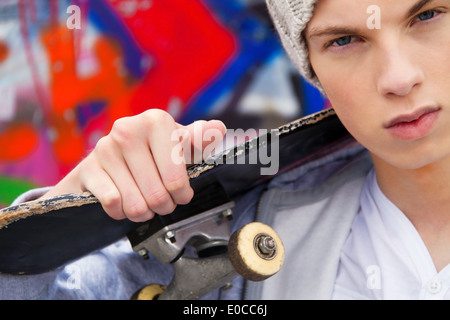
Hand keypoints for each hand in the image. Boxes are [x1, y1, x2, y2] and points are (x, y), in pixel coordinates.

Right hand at [42, 109, 226, 221]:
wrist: (112, 158)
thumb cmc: (155, 153)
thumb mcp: (181, 145)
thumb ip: (200, 140)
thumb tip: (217, 130)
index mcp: (156, 121)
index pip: (176, 178)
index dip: (182, 194)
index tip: (181, 194)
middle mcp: (127, 129)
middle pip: (157, 195)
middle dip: (164, 206)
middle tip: (163, 202)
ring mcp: (105, 148)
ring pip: (135, 204)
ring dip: (143, 212)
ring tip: (146, 203)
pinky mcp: (88, 168)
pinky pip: (112, 204)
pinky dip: (121, 212)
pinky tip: (124, 203)